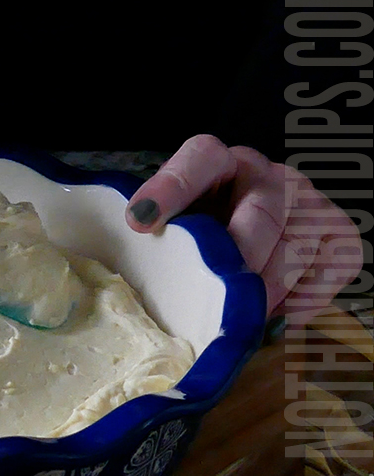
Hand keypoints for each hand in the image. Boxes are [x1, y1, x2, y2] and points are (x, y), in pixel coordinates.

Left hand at [125, 134, 363, 327]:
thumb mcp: (174, 225)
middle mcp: (267, 174)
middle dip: (239, 261)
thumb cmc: (201, 233)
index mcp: (217, 161)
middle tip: (217, 297)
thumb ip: (161, 231)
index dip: (170, 189)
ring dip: (268, 290)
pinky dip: (304, 300)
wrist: (245, 230)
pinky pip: (333, 267)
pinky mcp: (338, 231)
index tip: (140, 220)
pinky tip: (274, 317)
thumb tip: (140, 234)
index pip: (199, 159)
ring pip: (297, 247)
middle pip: (261, 213)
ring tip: (241, 319)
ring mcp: (308, 201)